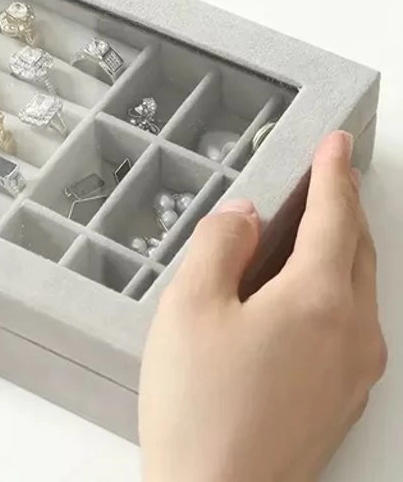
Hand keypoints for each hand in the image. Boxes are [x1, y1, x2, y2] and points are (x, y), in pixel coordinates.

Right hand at [139, 131, 386, 481]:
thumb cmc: (199, 407)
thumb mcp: (190, 306)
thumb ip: (220, 244)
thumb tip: (245, 216)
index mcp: (320, 300)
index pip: (337, 215)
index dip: (333, 172)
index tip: (336, 143)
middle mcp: (354, 333)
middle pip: (359, 249)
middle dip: (345, 206)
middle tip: (329, 177)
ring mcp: (355, 372)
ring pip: (359, 287)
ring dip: (343, 248)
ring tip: (314, 229)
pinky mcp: (343, 400)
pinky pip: (350, 322)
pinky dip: (335, 289)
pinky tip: (302, 295)